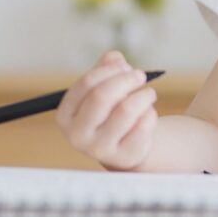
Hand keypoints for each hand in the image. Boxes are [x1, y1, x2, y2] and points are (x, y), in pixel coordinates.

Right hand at [55, 50, 158, 170]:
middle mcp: (77, 134)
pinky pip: (143, 125)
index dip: (109, 70)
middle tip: (141, 76)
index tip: (125, 66)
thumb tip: (114, 59)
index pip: (86, 84)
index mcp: (66, 114)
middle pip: (102, 96)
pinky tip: (147, 114)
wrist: (126, 145)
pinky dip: (150, 113)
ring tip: (148, 94)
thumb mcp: (105, 87)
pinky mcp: (122, 157)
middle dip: (126, 80)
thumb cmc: (112, 109)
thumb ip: (107, 67)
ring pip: (127, 109)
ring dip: (143, 95)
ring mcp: (98, 149)